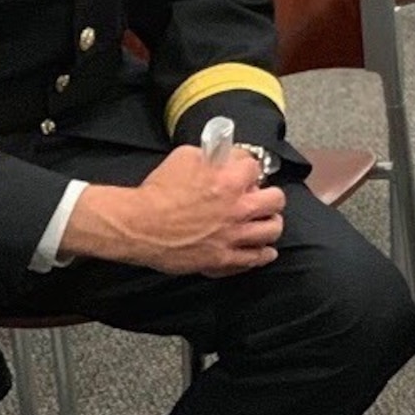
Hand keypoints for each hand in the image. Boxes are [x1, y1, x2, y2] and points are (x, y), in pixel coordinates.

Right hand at [63, 146, 285, 275]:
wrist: (138, 225)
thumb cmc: (157, 191)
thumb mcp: (184, 157)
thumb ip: (211, 155)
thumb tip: (223, 155)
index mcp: (230, 181)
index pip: (255, 167)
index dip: (248, 167)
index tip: (244, 173)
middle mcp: (238, 208)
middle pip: (276, 200)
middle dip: (270, 196)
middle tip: (262, 198)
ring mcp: (233, 236)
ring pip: (272, 230)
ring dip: (270, 224)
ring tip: (266, 223)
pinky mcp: (223, 259)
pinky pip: (255, 259)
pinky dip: (263, 254)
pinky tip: (264, 251)